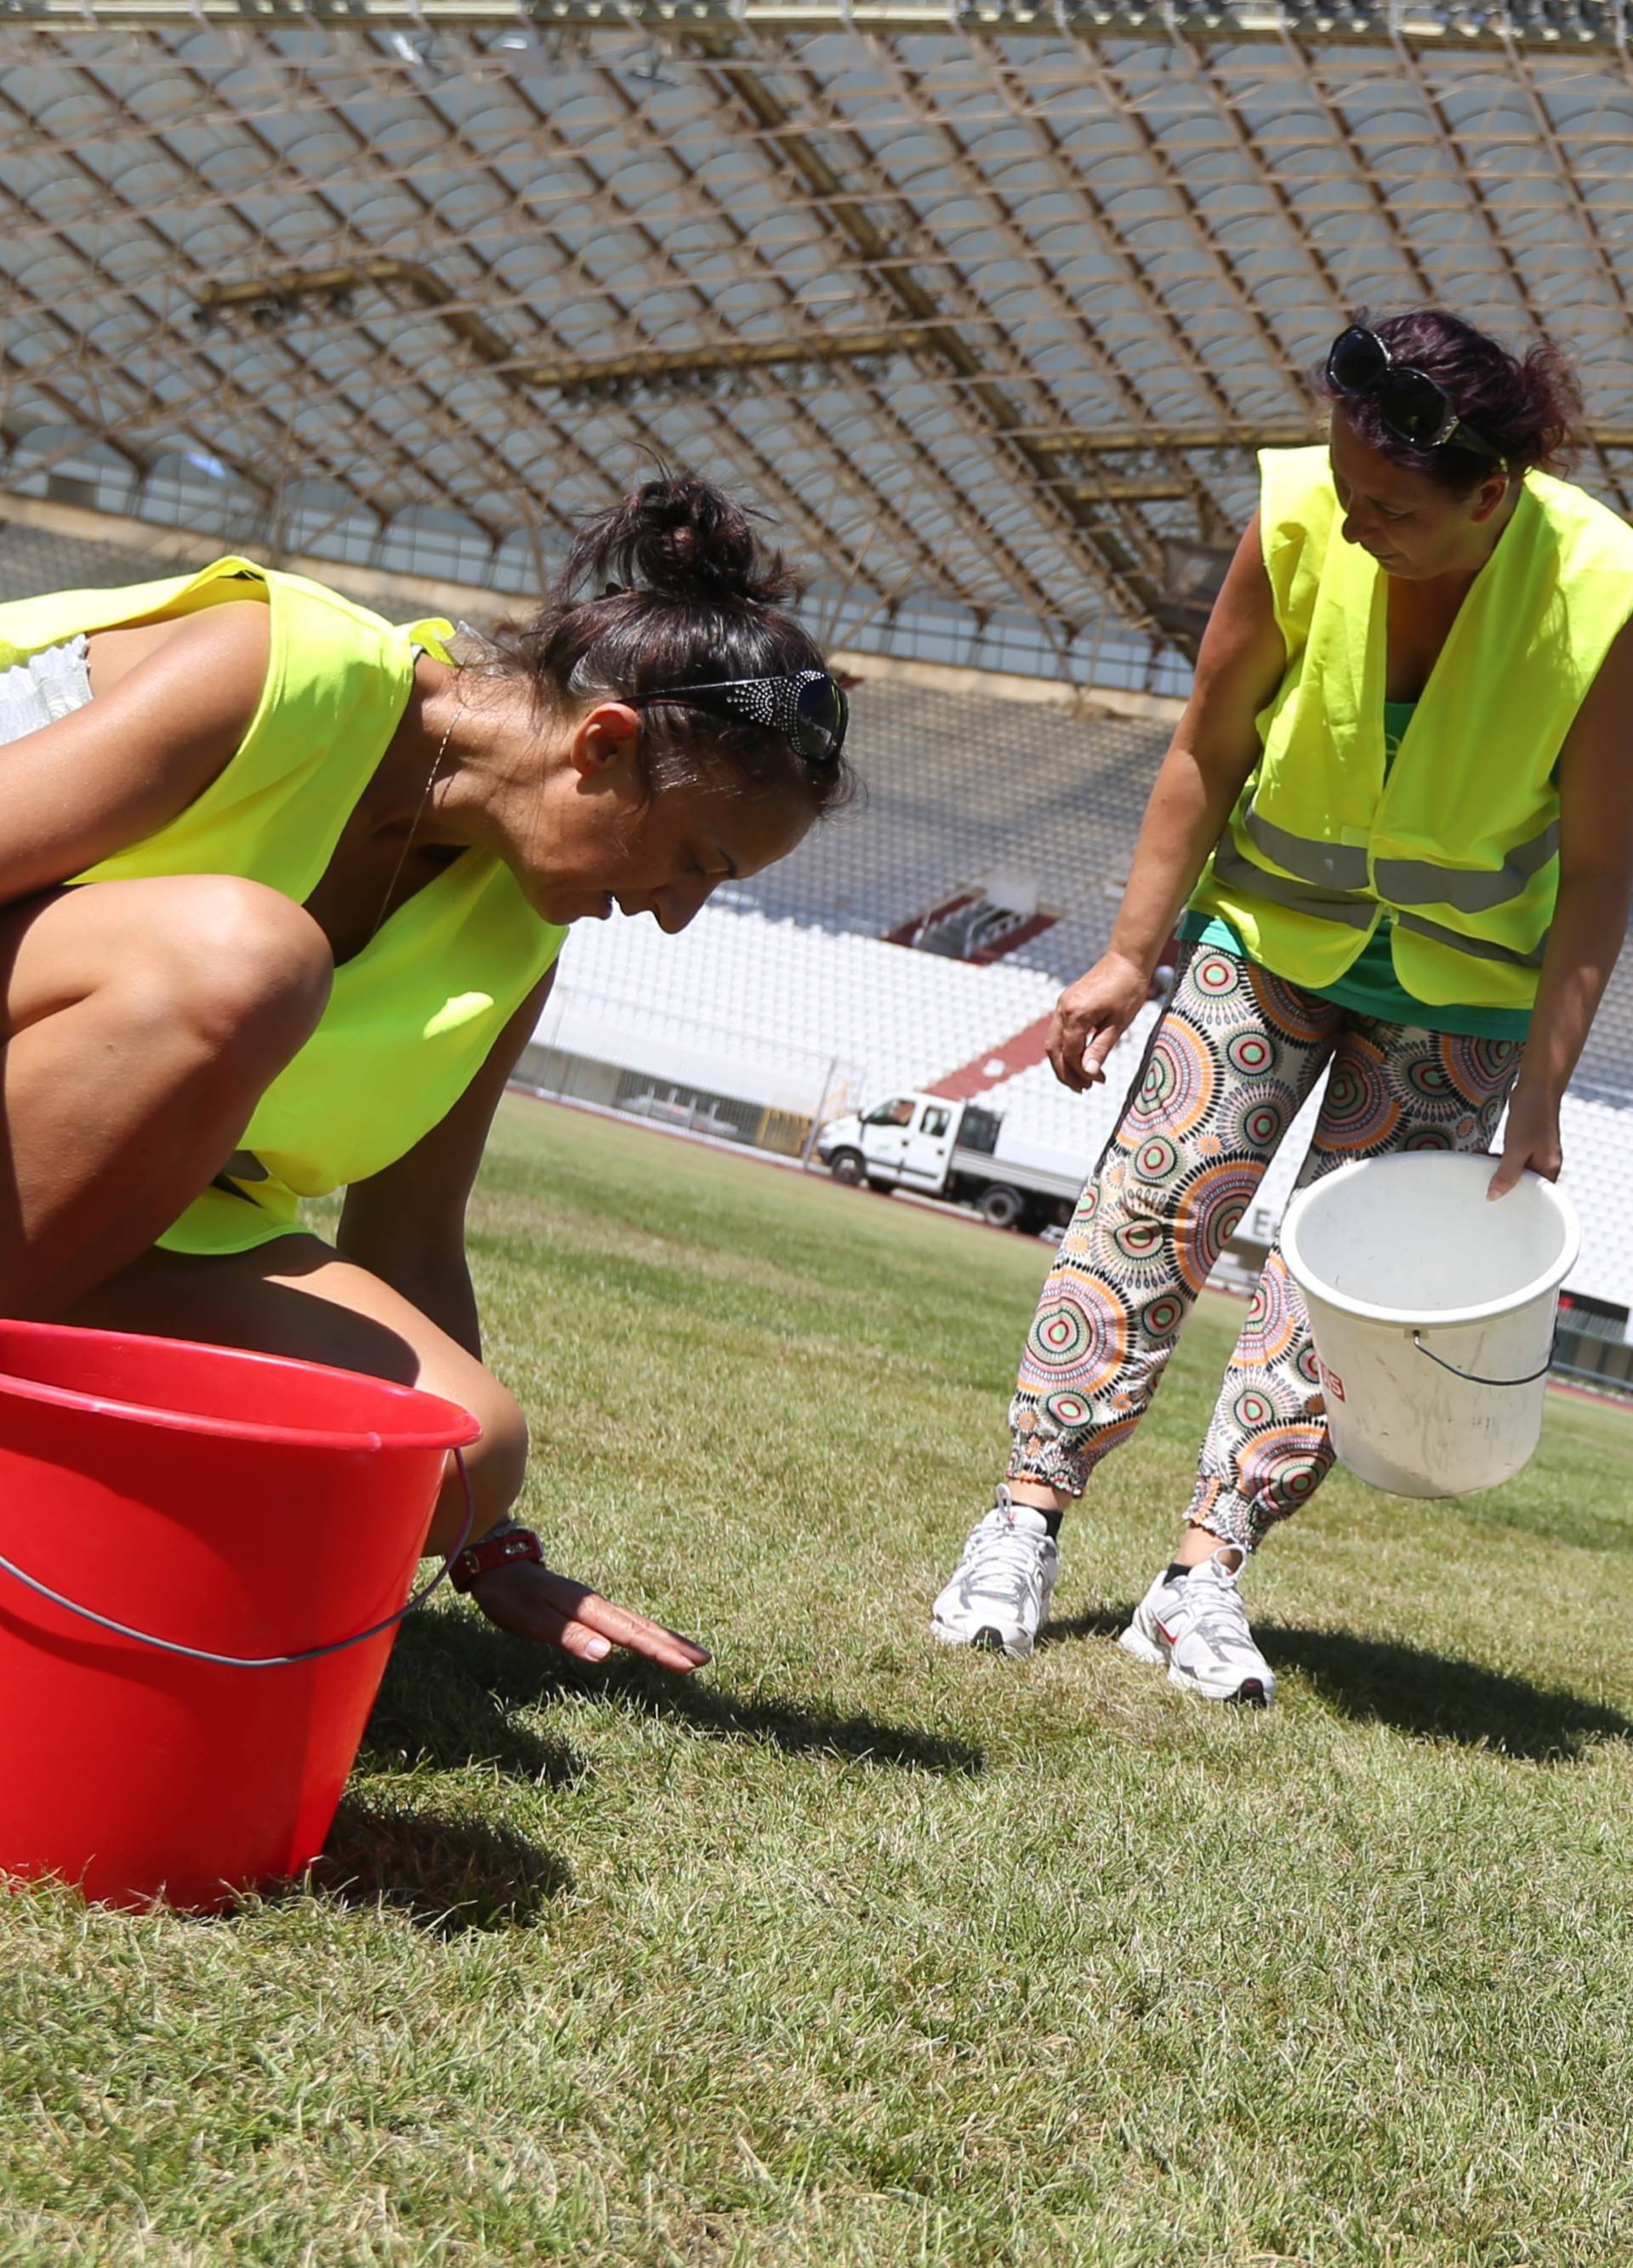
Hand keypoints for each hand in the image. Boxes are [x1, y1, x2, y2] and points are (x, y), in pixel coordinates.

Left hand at [470, 1555, 710, 1673]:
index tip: (689, 1666)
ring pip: (637, 1623)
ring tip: (691, 1654)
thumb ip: (570, 1636)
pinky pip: (624, 1623)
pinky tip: (650, 1640)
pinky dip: (645, 1633)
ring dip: (665, 1639)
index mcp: (589, 1609)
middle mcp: (597, 1605)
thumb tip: (608, 1654)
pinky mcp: (586, 1608)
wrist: (493, 1563)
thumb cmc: (510, 1596)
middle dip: (675, 1644)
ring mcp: (593, 1605)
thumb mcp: (533, 1620)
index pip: (632, 1635)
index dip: (661, 1651)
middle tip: (706, 1661)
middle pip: (644, 1626)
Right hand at [1047, 953, 1151, 1092]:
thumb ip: (1101, 1048)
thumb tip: (1090, 1073)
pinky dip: (1065, 1048)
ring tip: (1079, 1078)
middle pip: (1054, 1050)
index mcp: (1075, 1014)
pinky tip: (1079, 1057)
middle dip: (1065, 1073)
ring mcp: (1061, 1005)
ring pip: (1053, 1041)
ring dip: (1062, 1062)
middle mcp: (1063, 1009)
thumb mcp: (1119, 1023)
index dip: (1082, 1072)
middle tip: (1082, 1089)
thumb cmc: (1128, 989)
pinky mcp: (1066, 1002)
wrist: (1126, 960)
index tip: (1098, 1082)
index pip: (1071, 1053)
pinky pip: (1058, 1030)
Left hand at [1488, 1084, 1562, 1197]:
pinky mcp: (1526, 1143)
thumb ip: (1506, 1173)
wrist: (1537, 1087)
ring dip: (1495, 1169)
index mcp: (1549, 1170)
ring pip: (1514, 1171)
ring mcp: (1536, 1153)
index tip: (1496, 1206)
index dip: (1516, 1203)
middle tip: (1481, 1185)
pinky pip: (1510, 1158)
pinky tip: (1481, 1153)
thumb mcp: (1516, 1148)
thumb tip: (1493, 1196)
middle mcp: (1545, 1164)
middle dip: (1502, 1185)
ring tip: (1478, 1162)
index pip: (1535, 1197)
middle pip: (1522, 1185)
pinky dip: (1496, 1158)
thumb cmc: (1531, 1116)